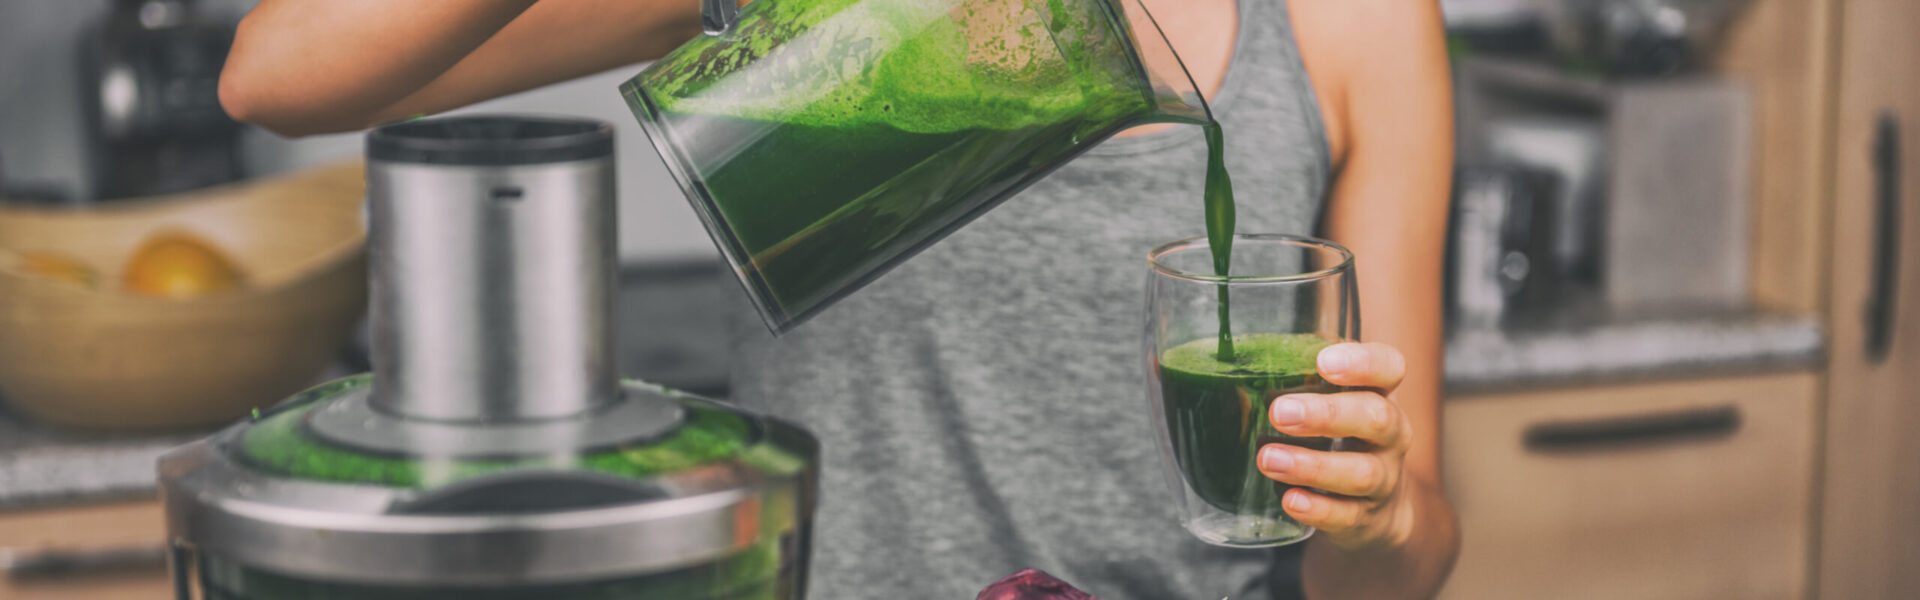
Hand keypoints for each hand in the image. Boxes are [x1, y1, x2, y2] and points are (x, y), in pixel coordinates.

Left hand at [1257, 342, 1414, 549]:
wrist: (1375, 508)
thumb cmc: (1340, 439)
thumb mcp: (1328, 406)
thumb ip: (1293, 389)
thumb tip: (1230, 384)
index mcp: (1379, 393)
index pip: (1389, 367)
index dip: (1363, 362)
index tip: (1323, 362)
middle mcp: (1391, 434)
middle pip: (1377, 418)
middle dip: (1327, 415)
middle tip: (1280, 413)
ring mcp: (1384, 478)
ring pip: (1362, 472)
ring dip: (1312, 466)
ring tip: (1269, 459)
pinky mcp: (1367, 517)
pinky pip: (1347, 515)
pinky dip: (1318, 509)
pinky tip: (1289, 500)